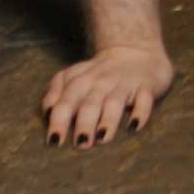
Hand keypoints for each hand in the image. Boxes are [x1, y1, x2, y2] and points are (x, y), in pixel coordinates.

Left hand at [41, 44, 173, 146]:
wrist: (135, 49)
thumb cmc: (99, 74)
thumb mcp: (73, 77)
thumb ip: (56, 93)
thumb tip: (47, 113)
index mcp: (80, 81)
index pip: (66, 101)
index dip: (59, 120)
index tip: (54, 141)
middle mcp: (101, 82)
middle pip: (90, 103)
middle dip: (84, 123)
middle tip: (81, 144)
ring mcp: (125, 84)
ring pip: (115, 102)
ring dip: (108, 120)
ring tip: (102, 139)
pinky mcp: (146, 87)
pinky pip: (144, 99)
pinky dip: (140, 112)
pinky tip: (134, 126)